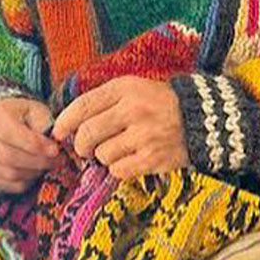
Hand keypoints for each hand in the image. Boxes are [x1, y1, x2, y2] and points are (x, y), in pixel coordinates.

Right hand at [0, 97, 58, 192]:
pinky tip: (34, 172)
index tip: (55, 149)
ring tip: (47, 165)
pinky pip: (6, 185)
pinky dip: (25, 182)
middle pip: (8, 156)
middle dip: (37, 161)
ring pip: (8, 173)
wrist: (1, 123)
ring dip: (33, 172)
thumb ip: (42, 122)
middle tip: (57, 161)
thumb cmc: (21, 115)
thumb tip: (52, 139)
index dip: (35, 144)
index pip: (10, 133)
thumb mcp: (34, 110)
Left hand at [51, 76, 188, 179]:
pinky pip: (118, 171)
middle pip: (87, 134)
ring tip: (119, 150)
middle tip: (85, 148)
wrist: (202, 118)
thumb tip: (68, 124)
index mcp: (125, 88)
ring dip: (104, 157)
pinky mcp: (152, 158)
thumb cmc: (160, 103)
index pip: (83, 105)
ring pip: (102, 155)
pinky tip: (130, 160)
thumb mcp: (134, 89)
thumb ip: (104, 101)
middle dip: (81, 145)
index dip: (65, 122)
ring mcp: (143, 135)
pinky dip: (119, 169)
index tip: (58, 132)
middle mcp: (133, 110)